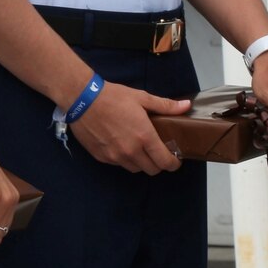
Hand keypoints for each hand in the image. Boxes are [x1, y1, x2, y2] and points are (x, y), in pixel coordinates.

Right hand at [69, 82, 189, 174]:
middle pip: (152, 170)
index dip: (174, 163)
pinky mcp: (102, 157)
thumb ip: (165, 105)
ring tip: (139, 149)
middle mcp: (131, 151)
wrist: (82, 99)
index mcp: (144, 137)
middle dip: (158, 164)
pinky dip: (124, 158)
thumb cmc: (113, 96)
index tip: (175, 159)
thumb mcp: (141, 97)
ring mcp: (115, 156)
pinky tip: (121, 145)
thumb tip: (186, 105)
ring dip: (141, 162)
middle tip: (157, 153)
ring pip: (135, 168)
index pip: (165, 162)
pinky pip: (118, 164)